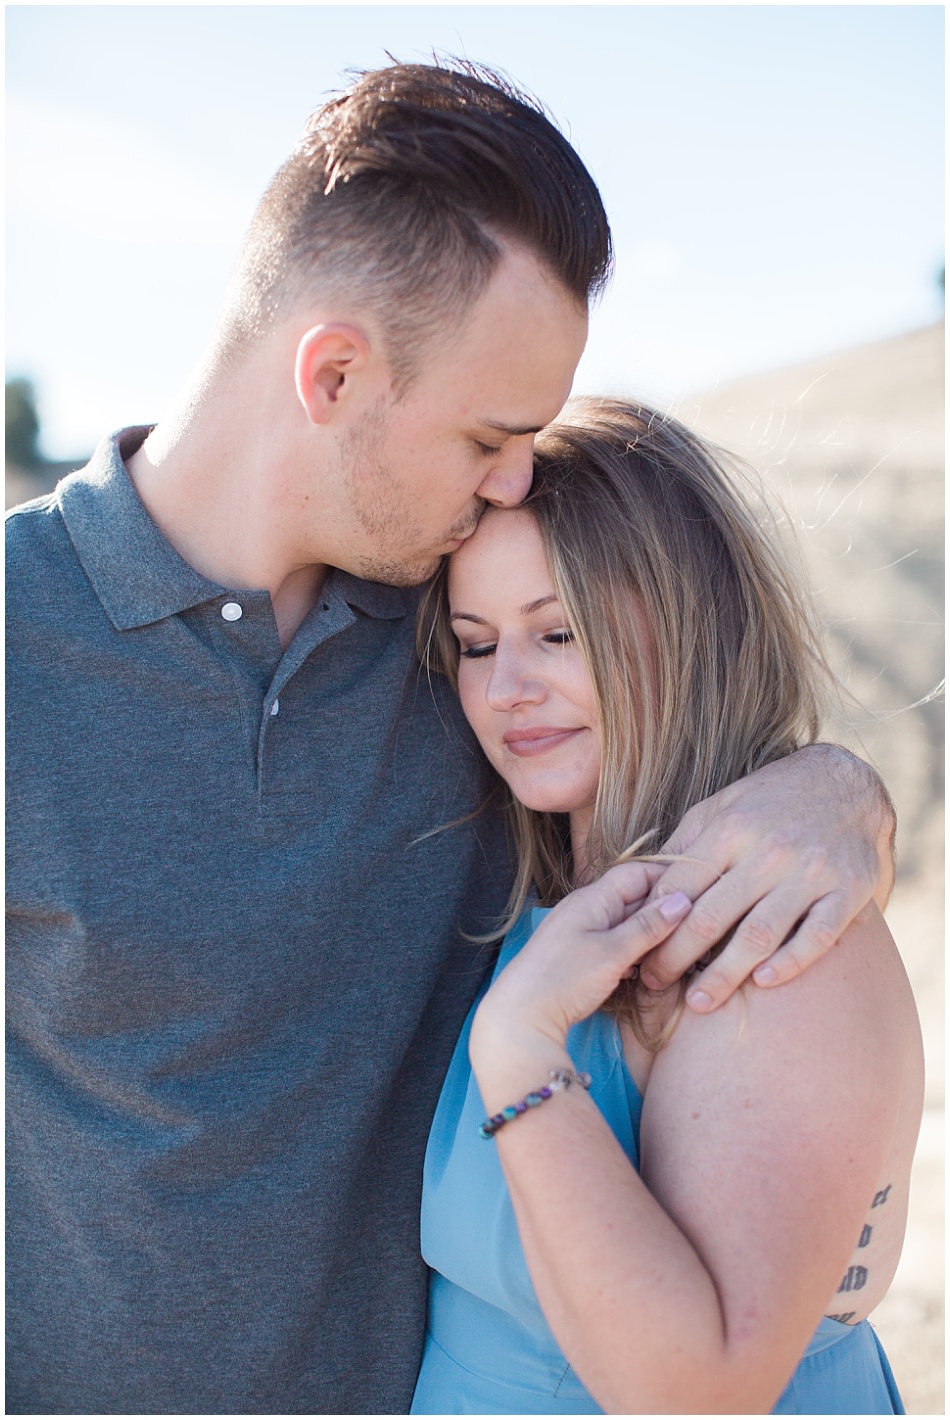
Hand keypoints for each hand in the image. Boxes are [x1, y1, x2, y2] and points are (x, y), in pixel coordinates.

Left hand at [469, 862, 689, 1072]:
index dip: (669, 879)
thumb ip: (648, 926)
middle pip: (634, 898)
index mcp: (592, 898)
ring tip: (678, 950)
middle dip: (664, 911)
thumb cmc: (563, 980)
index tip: (700, 891)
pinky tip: (647, 970)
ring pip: (626, 924)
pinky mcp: (579, 957)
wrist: (520, 1018)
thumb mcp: (612, 952)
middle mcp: (585, 909)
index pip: (638, 872)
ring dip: (650, 935)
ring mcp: (581, 933)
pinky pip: (615, 945)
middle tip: (697, 927)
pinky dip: (634, 953)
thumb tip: (683, 900)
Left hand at [637, 744, 895, 1010]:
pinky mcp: (848, 889)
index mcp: (730, 830)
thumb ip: (685, 846)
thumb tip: (645, 886)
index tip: (637, 952)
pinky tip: (764, 982)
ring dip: (725, 974)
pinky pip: (817, 935)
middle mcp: (768, 852)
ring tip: (700, 1002)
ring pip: (759, 934)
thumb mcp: (720, 807)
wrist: (844, 784)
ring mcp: (810, 872)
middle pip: (712, 917)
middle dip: (677, 957)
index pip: (681, 888)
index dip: (653, 925)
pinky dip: (791, 962)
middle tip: (655, 985)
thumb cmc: (769, 800)